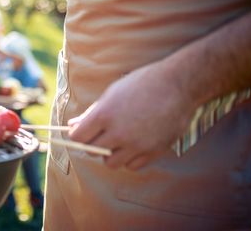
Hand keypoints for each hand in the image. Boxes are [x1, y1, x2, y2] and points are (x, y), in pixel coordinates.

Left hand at [68, 62, 195, 169]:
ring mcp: (137, 144)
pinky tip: (134, 144)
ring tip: (119, 140)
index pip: (78, 137)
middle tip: (102, 133)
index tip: (82, 132)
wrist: (177, 84)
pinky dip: (130, 158)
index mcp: (104, 115)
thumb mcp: (111, 94)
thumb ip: (91, 113)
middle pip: (92, 151)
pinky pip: (132, 166)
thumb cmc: (141, 84)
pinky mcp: (153, 152)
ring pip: (111, 163)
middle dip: (93, 143)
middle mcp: (119, 132)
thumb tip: (72, 126)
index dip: (78, 135)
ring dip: (111, 154)